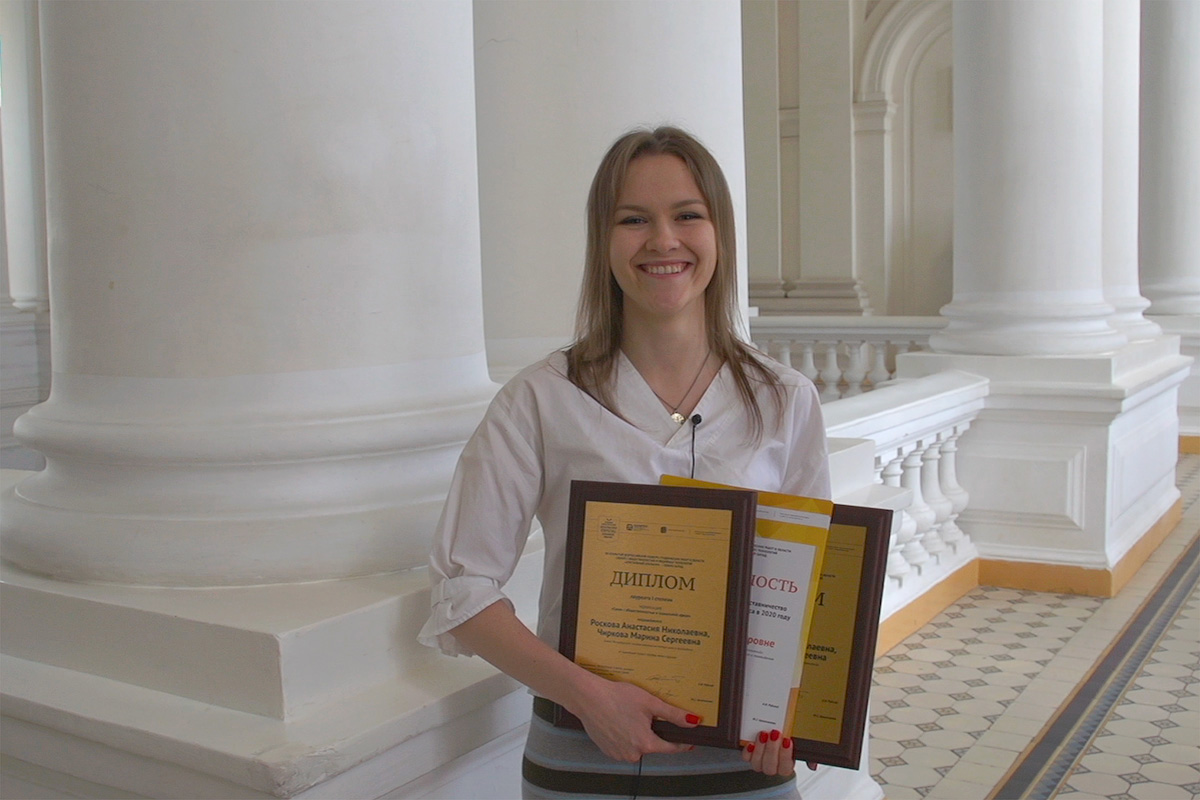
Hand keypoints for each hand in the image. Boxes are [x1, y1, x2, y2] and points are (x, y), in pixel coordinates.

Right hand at [573, 679, 699, 762]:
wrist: (589, 697)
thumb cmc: (617, 697)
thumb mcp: (650, 703)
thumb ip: (673, 715)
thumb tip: (693, 721)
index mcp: (645, 743)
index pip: (670, 748)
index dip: (681, 743)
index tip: (688, 741)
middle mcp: (632, 753)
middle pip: (652, 745)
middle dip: (652, 732)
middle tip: (645, 715)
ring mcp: (619, 754)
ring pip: (637, 746)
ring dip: (637, 735)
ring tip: (629, 716)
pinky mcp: (608, 751)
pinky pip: (624, 747)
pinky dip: (625, 737)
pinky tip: (619, 722)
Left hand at [741, 729, 817, 775]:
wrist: (773, 732)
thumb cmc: (787, 740)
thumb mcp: (800, 746)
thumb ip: (809, 756)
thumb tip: (813, 766)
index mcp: (786, 766)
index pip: (786, 767)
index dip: (785, 755)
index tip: (787, 740)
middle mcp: (772, 767)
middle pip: (771, 766)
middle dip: (772, 750)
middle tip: (775, 733)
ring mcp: (760, 762)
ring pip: (758, 764)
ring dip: (761, 749)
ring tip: (764, 734)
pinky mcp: (749, 756)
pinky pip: (746, 758)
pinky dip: (748, 752)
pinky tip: (751, 743)